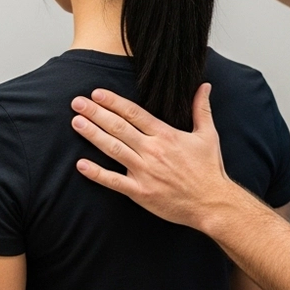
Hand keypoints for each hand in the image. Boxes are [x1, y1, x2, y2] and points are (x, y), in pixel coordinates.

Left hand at [70, 84, 233, 229]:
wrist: (213, 202)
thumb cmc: (210, 170)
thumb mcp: (208, 135)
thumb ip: (202, 109)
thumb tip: (204, 86)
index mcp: (166, 135)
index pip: (134, 114)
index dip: (114, 102)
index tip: (97, 93)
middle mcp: (153, 151)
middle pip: (119, 127)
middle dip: (96, 113)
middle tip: (77, 102)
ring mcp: (145, 172)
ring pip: (113, 149)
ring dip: (93, 135)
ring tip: (76, 122)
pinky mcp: (141, 192)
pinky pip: (114, 182)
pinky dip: (97, 173)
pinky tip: (81, 164)